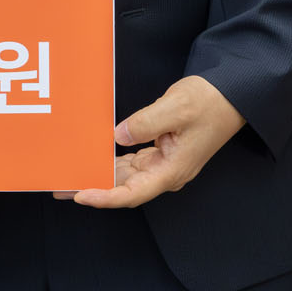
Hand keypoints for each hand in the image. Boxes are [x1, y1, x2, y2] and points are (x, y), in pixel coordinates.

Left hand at [54, 76, 243, 208]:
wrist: (230, 96)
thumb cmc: (209, 103)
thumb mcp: (175, 108)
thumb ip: (145, 123)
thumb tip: (118, 135)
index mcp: (172, 170)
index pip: (133, 193)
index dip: (105, 197)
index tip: (81, 195)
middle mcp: (167, 172)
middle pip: (125, 188)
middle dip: (93, 188)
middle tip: (62, 187)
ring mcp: (164, 163)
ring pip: (126, 176)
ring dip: (100, 176)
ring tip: (70, 175)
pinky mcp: (161, 151)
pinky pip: (132, 162)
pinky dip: (112, 161)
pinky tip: (94, 157)